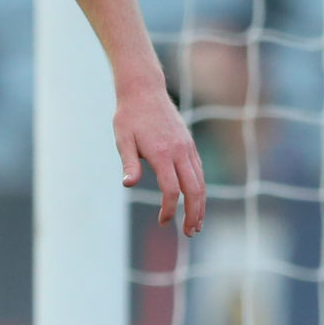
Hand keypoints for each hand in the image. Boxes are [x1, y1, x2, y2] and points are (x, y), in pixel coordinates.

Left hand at [115, 84, 205, 235]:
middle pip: (195, 188)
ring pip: (201, 181)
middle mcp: (180, 151)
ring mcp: (188, 148)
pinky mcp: (189, 145)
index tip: (163, 222)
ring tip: (196, 224)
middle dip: (194, 213)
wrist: (144, 91)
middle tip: (189, 233)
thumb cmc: (128, 117)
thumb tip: (128, 184)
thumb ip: (128, 163)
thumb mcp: (122, 140)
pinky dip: (199, 189)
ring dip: (200, 204)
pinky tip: (196, 201)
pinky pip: (198, 171)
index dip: (169, 209)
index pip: (172, 189)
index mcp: (163, 153)